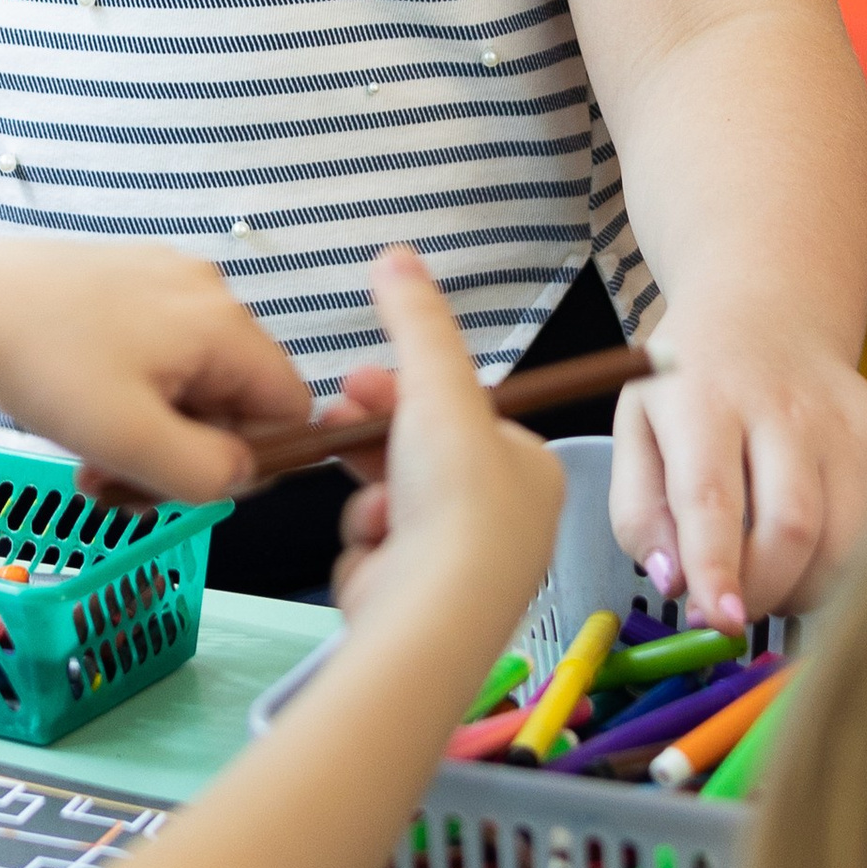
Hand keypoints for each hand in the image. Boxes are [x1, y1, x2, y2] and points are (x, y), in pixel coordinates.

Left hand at [0, 242, 313, 509]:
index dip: (251, 459)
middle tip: (119, 480)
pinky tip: (79, 413)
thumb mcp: (134, 444)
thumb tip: (243, 475)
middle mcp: (206, 290)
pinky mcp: (123, 279)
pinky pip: (154, 352)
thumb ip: (211, 476)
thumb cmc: (48, 371)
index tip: (183, 481)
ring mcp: (162, 278)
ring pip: (189, 379)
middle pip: (235, 394)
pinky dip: (127, 395)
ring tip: (90, 457)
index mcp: (225, 323)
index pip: (289, 405)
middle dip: (187, 449)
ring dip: (151, 431)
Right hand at [327, 249, 561, 624]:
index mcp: (530, 468)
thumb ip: (416, 323)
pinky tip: (374, 555)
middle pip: (419, 457)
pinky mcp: (419, 599)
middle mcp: (507, 519)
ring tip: (371, 510)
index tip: (361, 381)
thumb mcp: (437, 389)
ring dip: (368, 498)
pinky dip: (365, 548)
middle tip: (337, 421)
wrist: (433, 613)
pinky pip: (375, 551)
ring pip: (389, 503)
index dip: (404, 392)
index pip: (459, 414)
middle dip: (374, 441)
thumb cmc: (456, 502)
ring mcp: (463, 565)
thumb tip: (396, 255)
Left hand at [609, 299, 866, 627]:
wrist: (766, 314)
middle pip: (791, 526)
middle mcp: (784, 405)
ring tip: (771, 581)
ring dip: (806, 589)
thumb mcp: (635, 428)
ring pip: (846, 540)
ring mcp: (846, 422)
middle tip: (734, 610)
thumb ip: (639, 511)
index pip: (712, 496)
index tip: (719, 621)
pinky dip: (853, 566)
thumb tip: (674, 584)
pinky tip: (816, 555)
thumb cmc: (690, 385)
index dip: (717, 568)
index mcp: (703, 397)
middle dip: (764, 591)